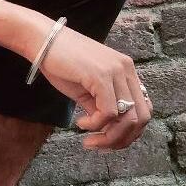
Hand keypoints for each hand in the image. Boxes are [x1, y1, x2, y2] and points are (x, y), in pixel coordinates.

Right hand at [37, 23, 152, 149]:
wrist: (42, 40)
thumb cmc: (61, 63)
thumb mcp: (87, 89)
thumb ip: (101, 106)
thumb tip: (108, 130)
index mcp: (126, 71)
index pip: (144, 109)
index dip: (131, 131)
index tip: (109, 140)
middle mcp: (127, 69)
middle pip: (142, 117)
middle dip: (122, 139)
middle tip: (99, 145)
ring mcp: (116, 71)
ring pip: (128, 118)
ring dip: (109, 137)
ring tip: (89, 139)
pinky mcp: (101, 75)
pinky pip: (109, 112)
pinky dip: (96, 125)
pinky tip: (81, 124)